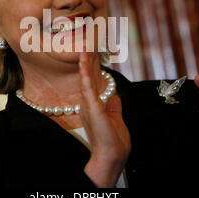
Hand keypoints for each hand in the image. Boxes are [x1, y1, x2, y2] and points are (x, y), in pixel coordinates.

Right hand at [78, 51, 130, 186]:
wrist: (112, 155)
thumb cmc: (113, 140)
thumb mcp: (115, 117)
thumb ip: (113, 105)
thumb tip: (114, 95)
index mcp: (93, 105)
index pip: (93, 81)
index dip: (93, 66)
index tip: (93, 52)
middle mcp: (88, 102)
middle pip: (88, 76)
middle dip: (88, 59)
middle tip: (87, 42)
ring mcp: (88, 104)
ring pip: (85, 78)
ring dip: (85, 61)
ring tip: (84, 46)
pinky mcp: (91, 107)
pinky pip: (87, 86)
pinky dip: (84, 72)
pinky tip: (83, 60)